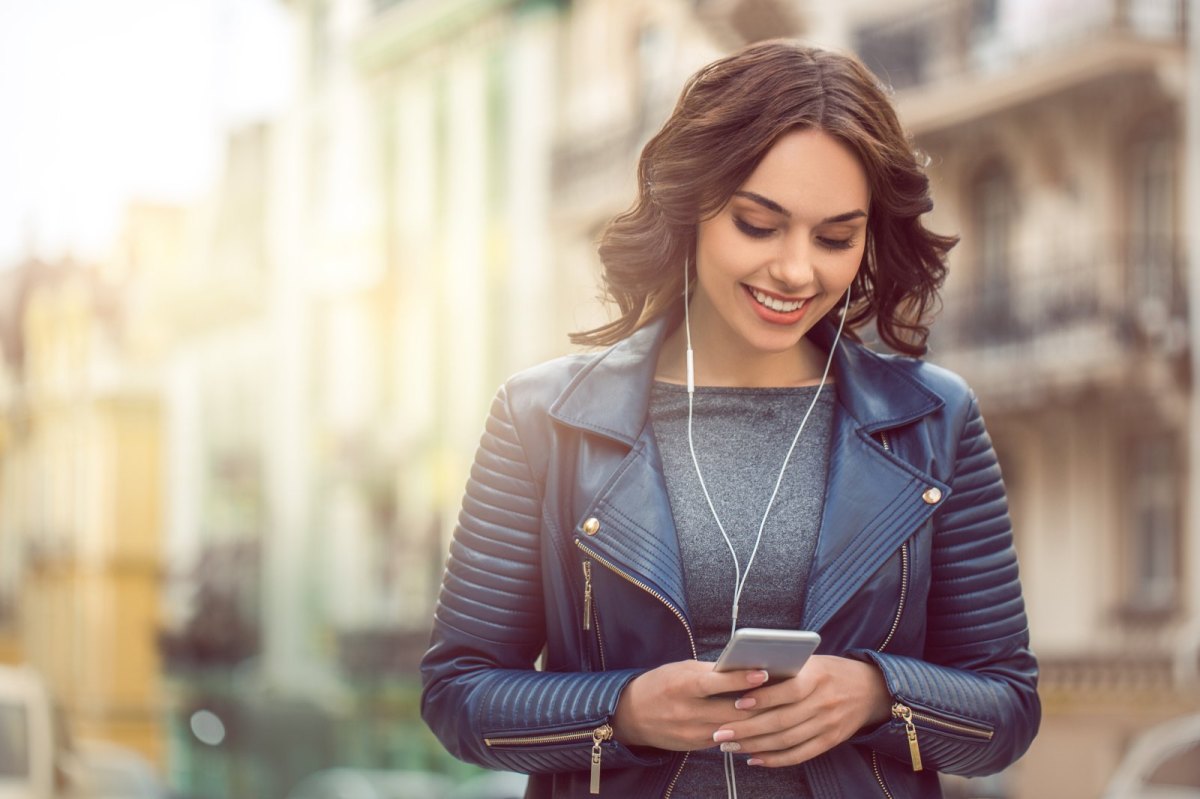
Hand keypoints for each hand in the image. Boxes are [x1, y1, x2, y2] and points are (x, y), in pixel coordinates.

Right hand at [612, 660, 767, 750]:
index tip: (763, 673)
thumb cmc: (660, 684)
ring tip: (778, 707)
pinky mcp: (695, 746)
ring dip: (756, 720)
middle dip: (759, 702)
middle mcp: (685, 711)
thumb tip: (744, 667)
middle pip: (730, 710)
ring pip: (733, 728)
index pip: (714, 682)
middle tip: (784, 692)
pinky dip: (743, 731)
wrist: (630, 715)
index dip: (740, 679)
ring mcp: (691, 733)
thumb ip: (710, 671)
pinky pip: (726, 740)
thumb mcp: (680, 670)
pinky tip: (760, 723)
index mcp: (680, 685)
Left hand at [709, 655, 889, 766]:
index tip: (736, 702)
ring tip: (729, 746)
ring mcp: (828, 725)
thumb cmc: (829, 671)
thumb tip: (744, 676)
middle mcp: (824, 703)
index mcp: (817, 677)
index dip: (762, 698)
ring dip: (755, 746)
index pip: (788, 690)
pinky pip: (799, 755)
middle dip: (747, 729)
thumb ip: (784, 669)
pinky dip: (775, 760)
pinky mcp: (830, 741)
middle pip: (782, 720)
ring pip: (787, 740)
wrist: (870, 689)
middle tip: (720, 733)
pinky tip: (754, 759)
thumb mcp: (810, 662)